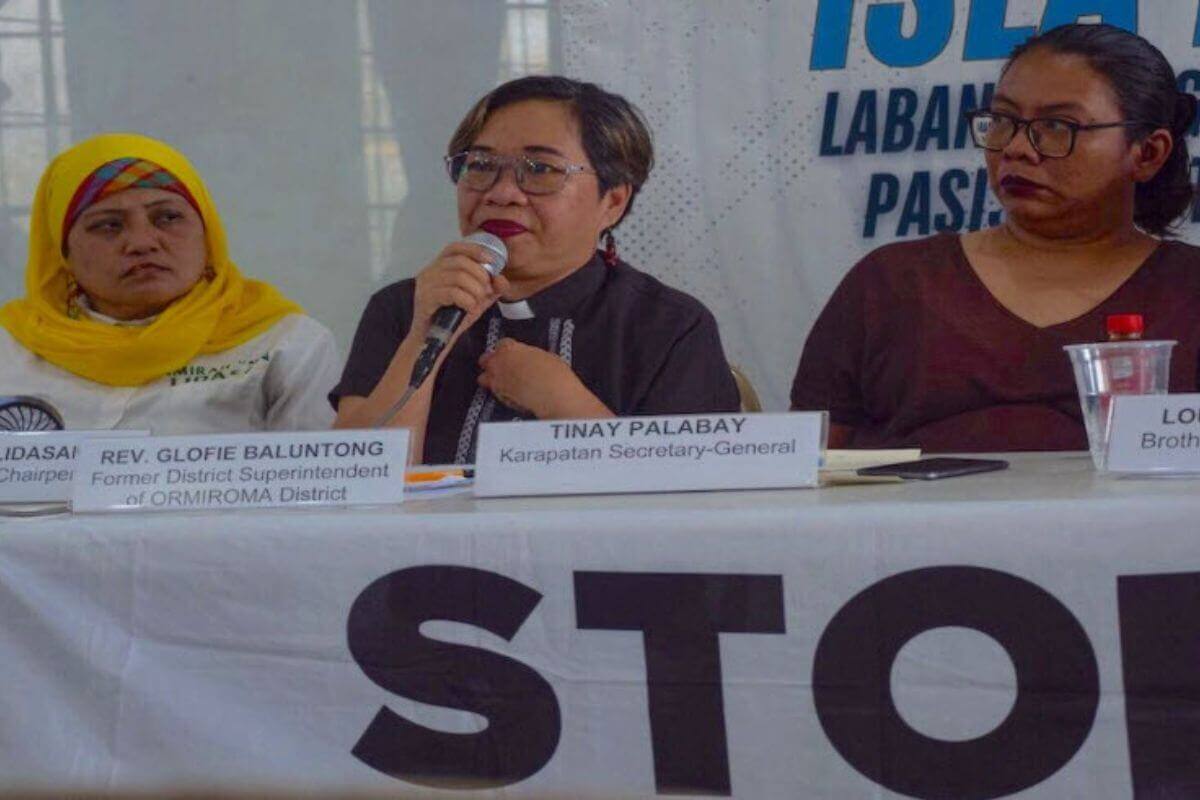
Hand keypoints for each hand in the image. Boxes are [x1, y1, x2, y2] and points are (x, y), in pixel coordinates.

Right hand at [409, 241, 510, 345]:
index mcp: (439, 267)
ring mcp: (425, 285)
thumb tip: (501, 279)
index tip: (490, 261)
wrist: (432, 341)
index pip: (454, 248)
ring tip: (477, 303)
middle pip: (460, 261)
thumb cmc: (453, 318)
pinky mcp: (425, 299)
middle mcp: (429, 272)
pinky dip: (467, 300)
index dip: (474, 250)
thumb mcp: (477, 301)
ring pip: (458, 276)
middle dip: (480, 275)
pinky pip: (452, 292)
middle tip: (485, 292)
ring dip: (475, 290)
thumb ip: (491, 289)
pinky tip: (469, 309)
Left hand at [477, 338, 610, 418]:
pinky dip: (500, 392)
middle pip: (485, 359)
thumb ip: (529, 356)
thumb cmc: (553, 373)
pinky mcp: (499, 397)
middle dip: (493, 362)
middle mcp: (497, 362)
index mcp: (509, 348)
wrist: (553, 395)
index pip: (501, 344)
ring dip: (491, 378)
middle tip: (505, 367)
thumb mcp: (544, 356)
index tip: (514, 354)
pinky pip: (494, 392)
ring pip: (483, 378)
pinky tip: (513, 394)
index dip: (508, 350)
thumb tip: (530, 360)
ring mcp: (495, 380)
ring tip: (505, 383)